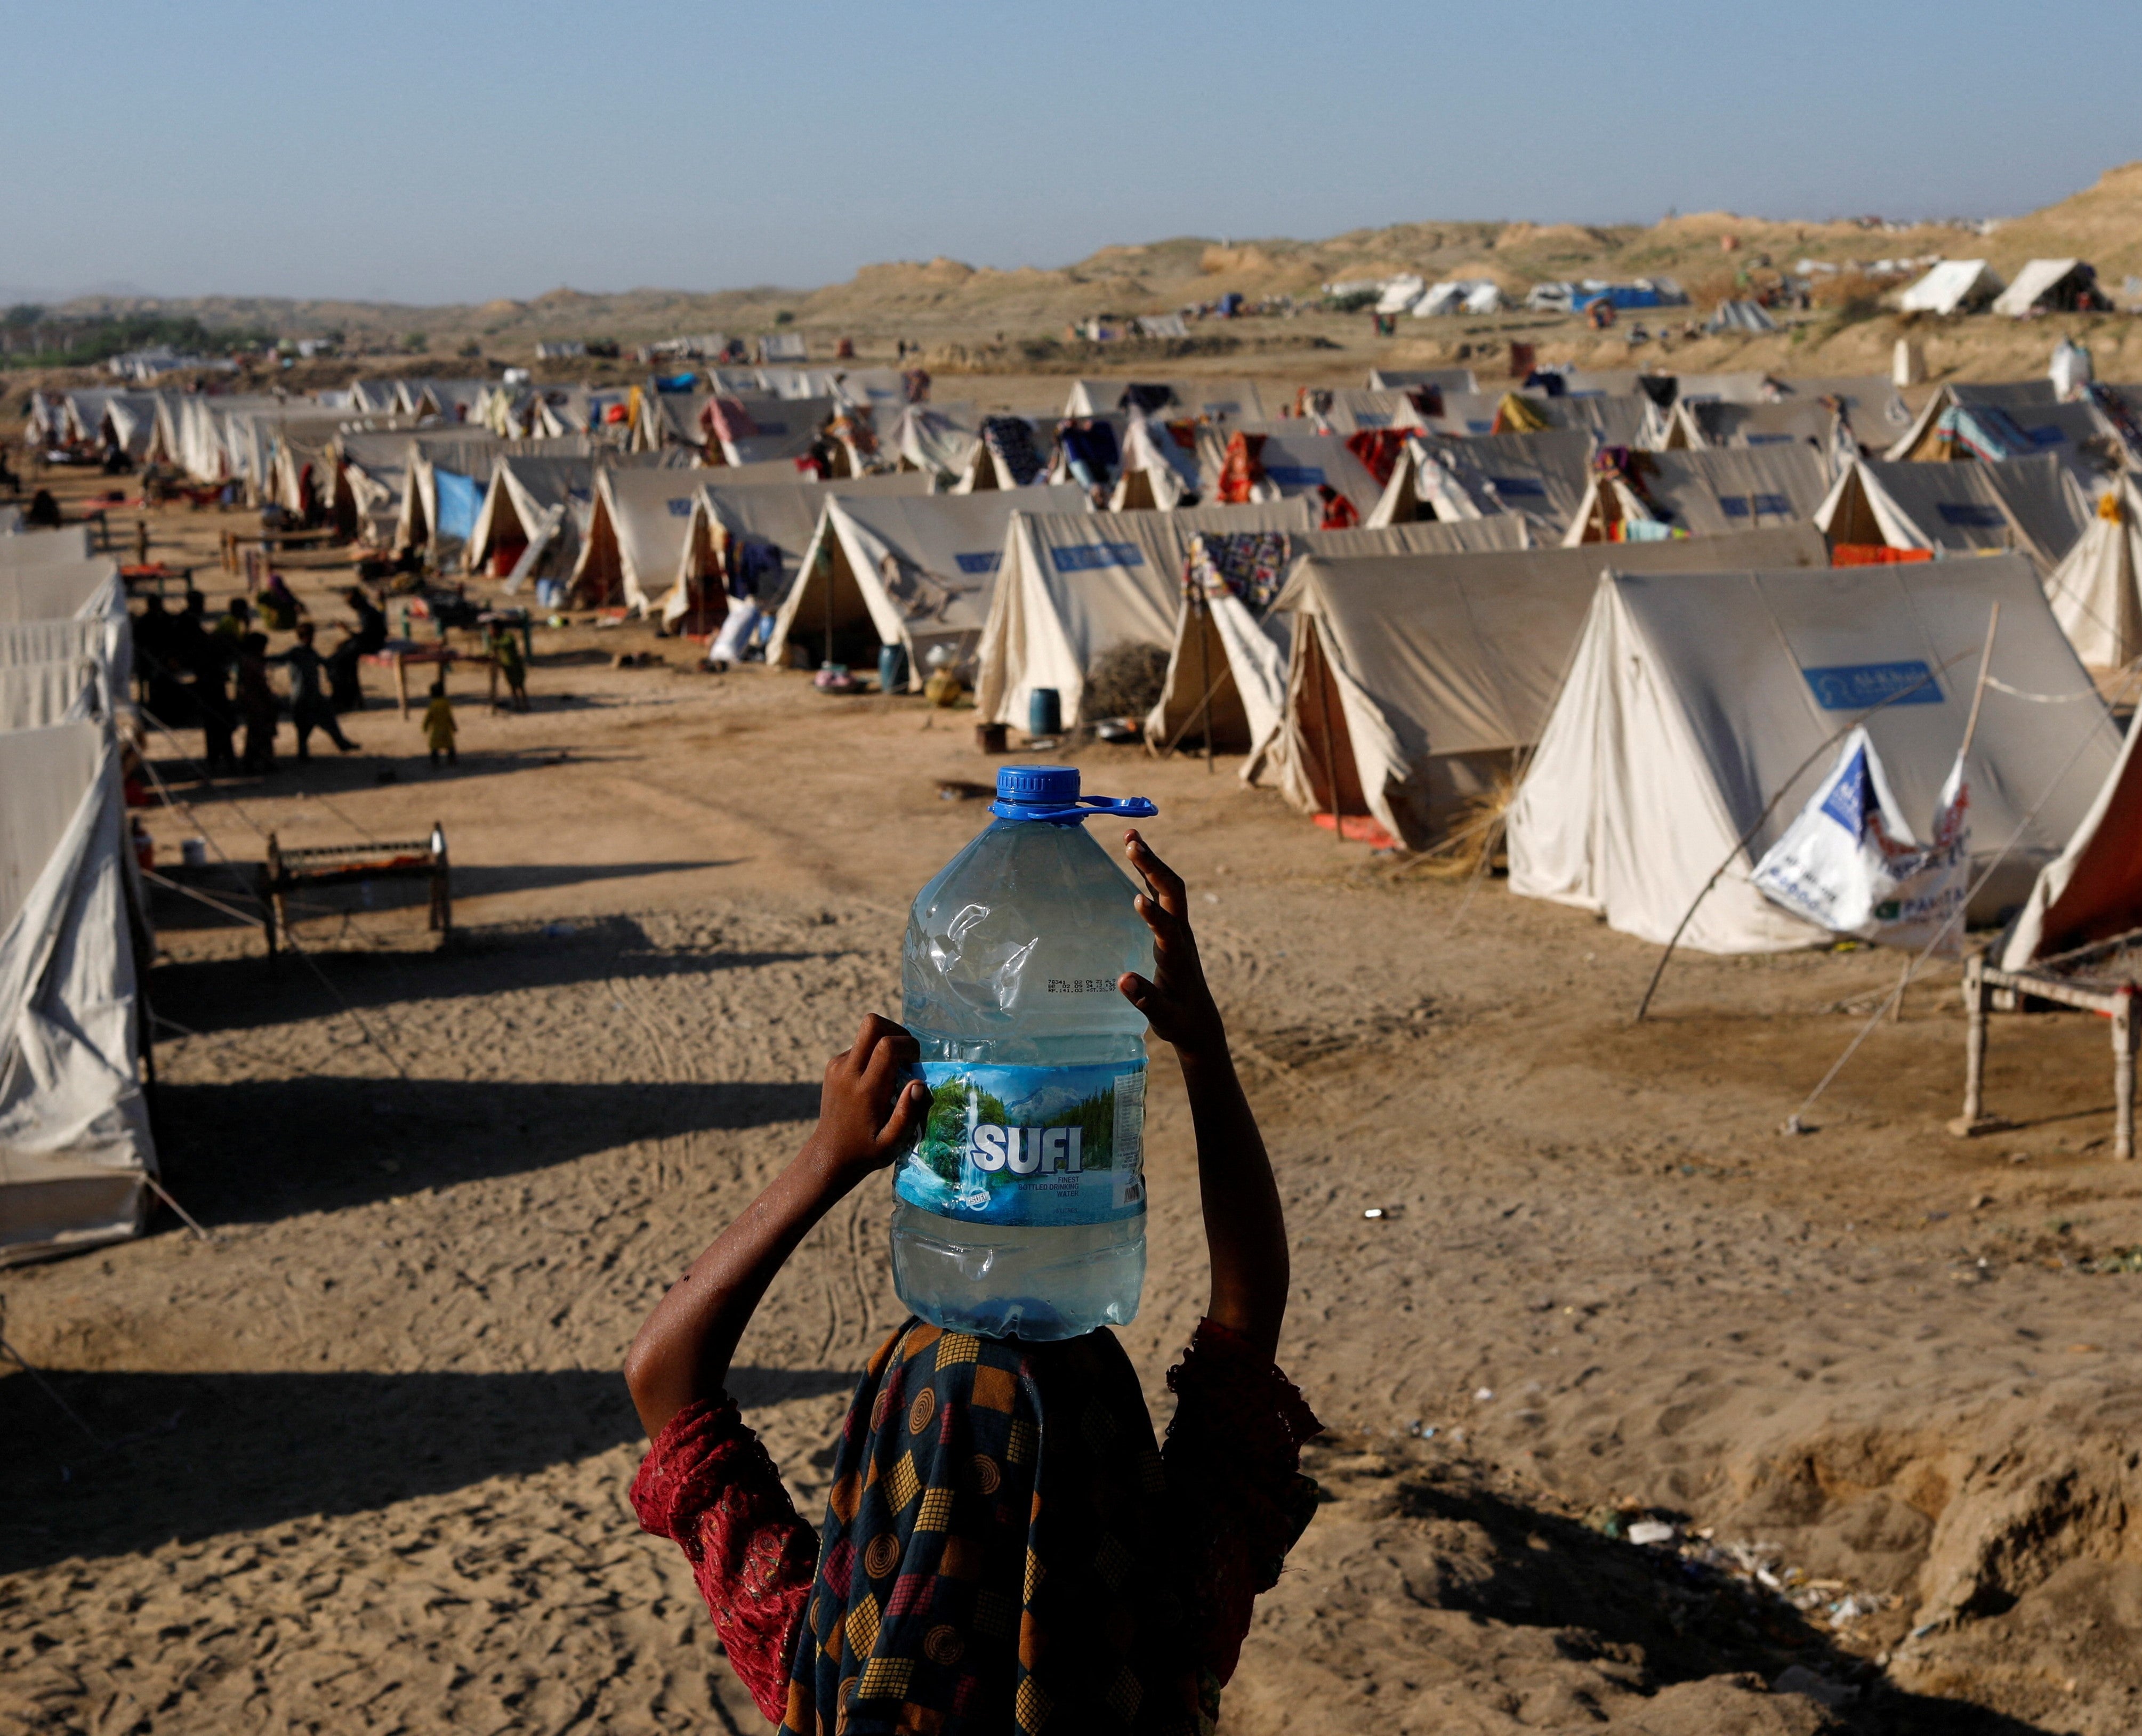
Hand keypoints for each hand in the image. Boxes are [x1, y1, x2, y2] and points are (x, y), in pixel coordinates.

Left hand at [798, 1014, 927, 1188]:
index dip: (909, 1046)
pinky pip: (859, 1045)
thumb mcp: (892, 1143)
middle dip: (897, 1030)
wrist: (830, 1154)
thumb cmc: (867, 1151)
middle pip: (872, 1023)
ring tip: (893, 1072)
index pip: (887, 1045)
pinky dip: (874, 1054)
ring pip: (867, 1032)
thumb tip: (918, 1084)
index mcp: (865, 1089)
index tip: (916, 1066)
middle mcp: (848, 1071)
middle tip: (907, 1055)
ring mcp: (837, 1066)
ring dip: (886, 1043)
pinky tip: (878, 1079)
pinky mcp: (833, 1066)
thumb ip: (907, 1114)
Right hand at [1118, 830, 1226, 1059]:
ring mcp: (1179, 929)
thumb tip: (1123, 980)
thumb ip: (1146, 1000)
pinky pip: (1162, 893)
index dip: (1154, 916)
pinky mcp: (1173, 928)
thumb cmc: (1179, 1021)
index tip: (1137, 899)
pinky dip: (1148, 872)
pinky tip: (1135, 856)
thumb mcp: (1164, 1018)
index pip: (1168, 931)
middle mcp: (1181, 937)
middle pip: (1173, 894)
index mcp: (1178, 958)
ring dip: (1151, 862)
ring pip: (1169, 888)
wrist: (1200, 1022)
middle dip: (1153, 868)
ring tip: (1130, 837)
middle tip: (1131, 843)